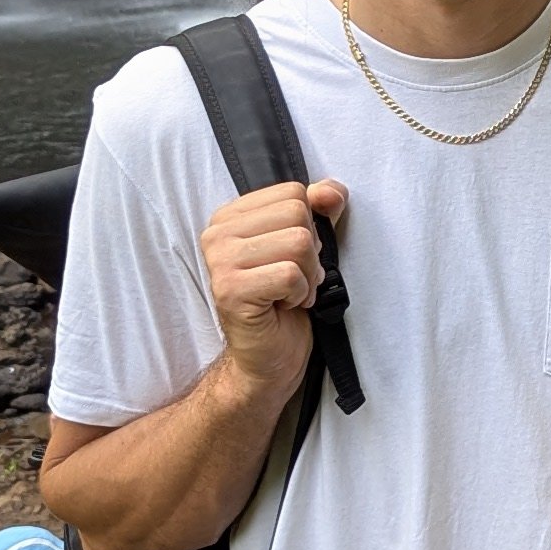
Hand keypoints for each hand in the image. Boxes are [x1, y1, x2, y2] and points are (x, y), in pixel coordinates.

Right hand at [200, 178, 347, 397]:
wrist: (269, 358)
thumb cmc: (284, 303)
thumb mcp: (305, 248)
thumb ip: (318, 212)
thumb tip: (333, 191)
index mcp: (229, 217)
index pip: (293, 192)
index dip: (308, 228)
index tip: (292, 258)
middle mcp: (217, 235)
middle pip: (297, 214)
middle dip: (310, 253)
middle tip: (293, 280)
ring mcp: (220, 262)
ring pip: (298, 243)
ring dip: (307, 276)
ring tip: (290, 294)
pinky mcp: (231, 290)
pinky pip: (291, 275)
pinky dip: (301, 294)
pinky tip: (284, 306)